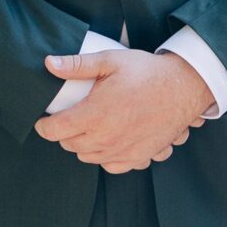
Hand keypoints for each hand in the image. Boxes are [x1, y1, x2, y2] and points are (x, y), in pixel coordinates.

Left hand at [34, 46, 212, 172]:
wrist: (184, 88)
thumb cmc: (147, 72)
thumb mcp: (110, 60)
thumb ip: (78, 65)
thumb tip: (49, 64)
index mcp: (94, 115)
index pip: (56, 131)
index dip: (44, 127)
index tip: (43, 121)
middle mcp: (106, 138)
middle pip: (69, 146)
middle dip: (63, 134)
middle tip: (68, 118)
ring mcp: (122, 151)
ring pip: (88, 157)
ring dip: (82, 145)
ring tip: (88, 128)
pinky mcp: (138, 157)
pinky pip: (111, 166)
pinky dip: (104, 156)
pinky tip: (108, 141)